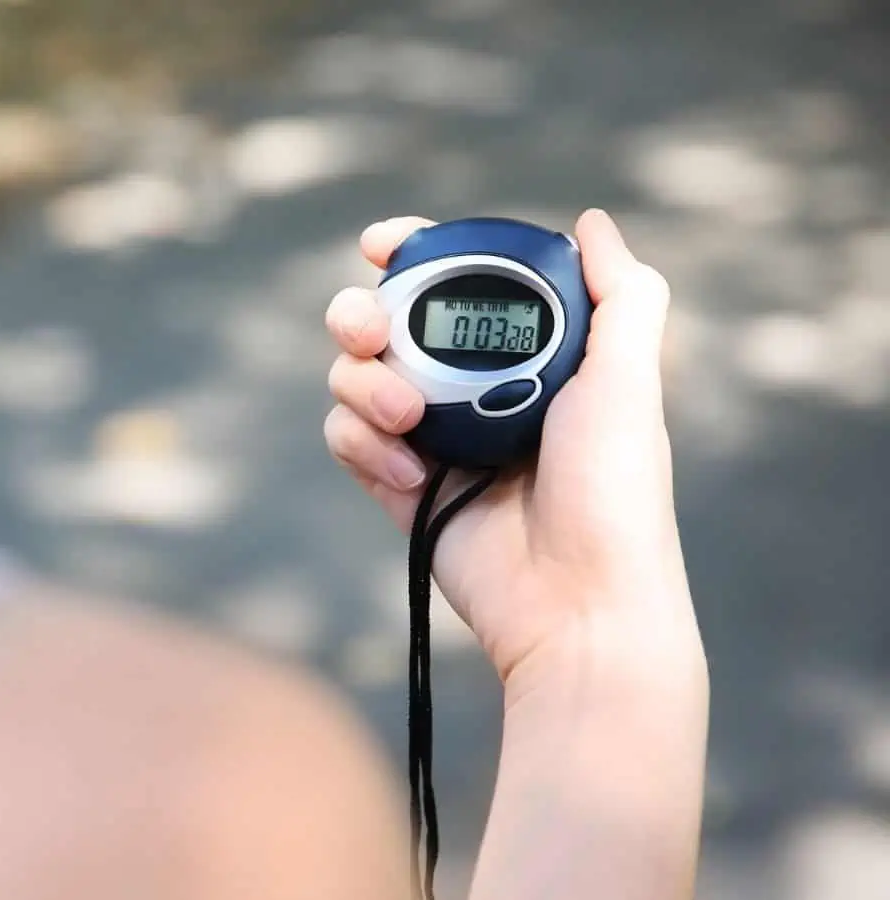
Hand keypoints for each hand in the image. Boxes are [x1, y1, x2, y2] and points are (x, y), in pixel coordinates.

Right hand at [324, 210, 701, 695]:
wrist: (580, 605)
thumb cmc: (616, 494)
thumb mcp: (631, 382)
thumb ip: (621, 296)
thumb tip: (590, 224)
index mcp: (525, 355)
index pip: (455, 284)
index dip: (411, 255)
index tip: (380, 245)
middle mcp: (472, 390)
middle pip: (384, 325)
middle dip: (360, 316)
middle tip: (372, 333)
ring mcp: (431, 440)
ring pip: (354, 379)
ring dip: (363, 386)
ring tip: (407, 420)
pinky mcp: (400, 490)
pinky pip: (348, 442)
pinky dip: (363, 446)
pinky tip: (407, 473)